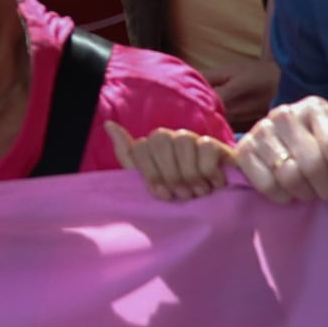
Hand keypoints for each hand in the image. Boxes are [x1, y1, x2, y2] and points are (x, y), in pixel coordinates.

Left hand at [116, 128, 237, 202]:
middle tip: (183, 195)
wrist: (219, 202)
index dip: (151, 174)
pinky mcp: (215, 144)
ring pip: (182, 141)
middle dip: (170, 174)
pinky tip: (214, 183)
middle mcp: (171, 138)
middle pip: (159, 141)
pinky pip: (206, 147)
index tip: (162, 194)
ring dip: (190, 174)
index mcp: (152, 147)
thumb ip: (128, 155)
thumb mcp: (151, 181)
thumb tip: (108, 124)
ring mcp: (193, 138)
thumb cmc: (181, 192)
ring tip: (198, 192)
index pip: (140, 147)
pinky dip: (208, 171)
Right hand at [227, 95, 327, 208]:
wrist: (283, 141)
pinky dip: (282, 197)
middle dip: (326, 189)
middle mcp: (286, 113)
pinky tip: (288, 193)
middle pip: (313, 165)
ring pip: (289, 176)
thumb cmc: (320, 146)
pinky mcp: (243, 149)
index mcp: (316, 108)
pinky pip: (267, 184)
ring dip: (304, 194)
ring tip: (309, 192)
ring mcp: (261, 129)